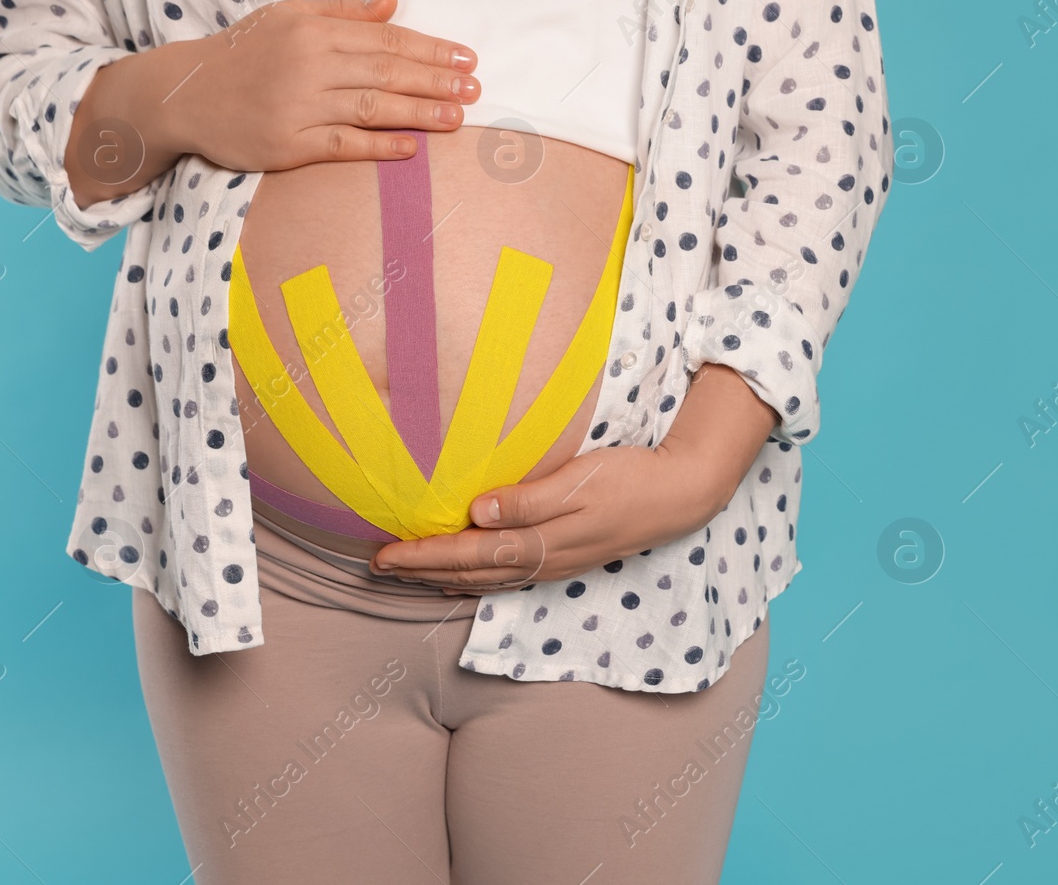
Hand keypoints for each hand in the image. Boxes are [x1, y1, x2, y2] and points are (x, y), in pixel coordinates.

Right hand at [63, 0, 480, 207]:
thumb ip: (341, 12)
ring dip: (419, 112)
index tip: (466, 58)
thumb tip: (391, 3)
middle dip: (436, 80)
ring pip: (372, 107)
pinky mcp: (288, 144)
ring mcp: (299, 106)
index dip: (431, 49)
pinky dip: (379, 146)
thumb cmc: (242, 54)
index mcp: (312, 30)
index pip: (385, 39)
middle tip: (475, 88)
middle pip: (386, 71)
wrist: (184, 94)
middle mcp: (308, 64)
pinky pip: (343, 144)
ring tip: (457, 116)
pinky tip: (411, 148)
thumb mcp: (286, 18)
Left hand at [370, 364, 781, 591]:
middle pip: (469, 573)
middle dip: (421, 572)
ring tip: (408, 574)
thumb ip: (528, 500)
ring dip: (443, 578)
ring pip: (485, 580)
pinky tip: (463, 573)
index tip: (383, 555)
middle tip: (377, 568)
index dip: (422, 556)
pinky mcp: (565, 559)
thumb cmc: (630, 478)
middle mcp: (542, 562)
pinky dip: (474, 577)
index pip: (467, 553)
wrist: (680, 495)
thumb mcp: (579, 480)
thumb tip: (477, 514)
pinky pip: (506, 577)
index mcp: (540, 543)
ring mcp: (554, 565)